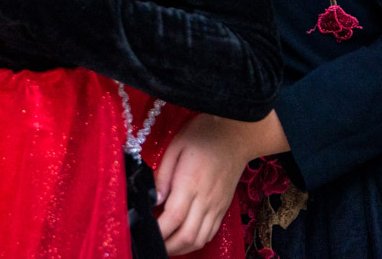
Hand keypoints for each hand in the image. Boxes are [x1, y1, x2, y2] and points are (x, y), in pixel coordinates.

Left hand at [155, 112, 286, 253]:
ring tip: (165, 245)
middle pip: (187, 236)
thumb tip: (154, 199)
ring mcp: (217, 205)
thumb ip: (163, 175)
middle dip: (168, 246)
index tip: (144, 233)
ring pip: (200, 239)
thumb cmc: (203, 134)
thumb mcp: (175, 146)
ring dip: (182, 248)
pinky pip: (211, 232)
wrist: (237, 134)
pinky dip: (196, 241)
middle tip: (152, 245)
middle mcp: (206, 199)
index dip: (158, 231)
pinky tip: (184, 237)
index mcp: (190, 183)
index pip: (172, 217)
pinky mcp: (224, 207)